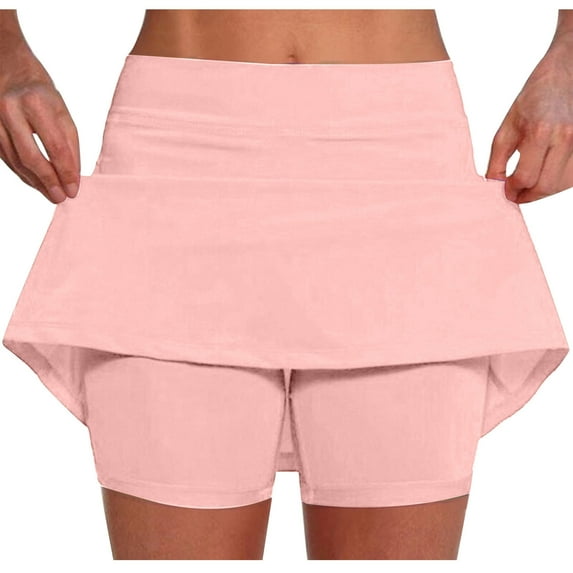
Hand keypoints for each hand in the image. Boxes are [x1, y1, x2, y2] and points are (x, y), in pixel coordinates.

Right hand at [0, 45, 79, 202]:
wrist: (6, 67)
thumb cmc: (39, 92)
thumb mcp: (61, 111)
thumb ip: (69, 143)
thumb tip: (72, 176)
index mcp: (37, 103)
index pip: (56, 146)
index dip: (66, 172)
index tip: (73, 189)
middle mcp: (11, 109)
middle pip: (31, 157)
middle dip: (48, 182)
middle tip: (60, 198)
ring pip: (15, 160)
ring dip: (34, 182)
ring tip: (50, 194)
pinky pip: (5, 157)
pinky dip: (21, 173)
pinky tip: (34, 182)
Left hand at [485, 37, 572, 203]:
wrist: (567, 73)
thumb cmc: (535, 98)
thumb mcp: (508, 126)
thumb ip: (498, 158)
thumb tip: (495, 185)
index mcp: (540, 132)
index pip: (526, 177)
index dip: (514, 190)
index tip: (507, 192)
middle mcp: (565, 138)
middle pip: (546, 186)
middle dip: (528, 196)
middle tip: (517, 195)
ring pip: (562, 184)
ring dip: (544, 191)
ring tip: (530, 186)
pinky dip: (559, 182)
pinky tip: (546, 176)